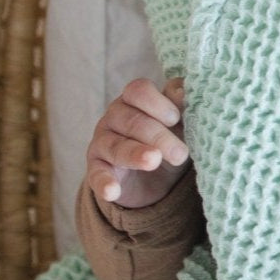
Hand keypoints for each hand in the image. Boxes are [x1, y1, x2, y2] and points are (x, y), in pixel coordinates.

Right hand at [86, 77, 189, 209]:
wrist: (153, 180)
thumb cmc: (166, 141)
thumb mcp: (178, 125)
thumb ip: (180, 105)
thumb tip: (182, 88)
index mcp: (134, 100)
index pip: (138, 91)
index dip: (157, 102)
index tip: (175, 119)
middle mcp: (114, 117)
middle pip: (132, 121)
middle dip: (158, 136)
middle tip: (180, 154)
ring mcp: (102, 143)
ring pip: (116, 146)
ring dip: (135, 154)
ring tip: (153, 161)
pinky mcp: (97, 170)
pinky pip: (97, 175)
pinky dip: (104, 183)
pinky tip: (113, 191)